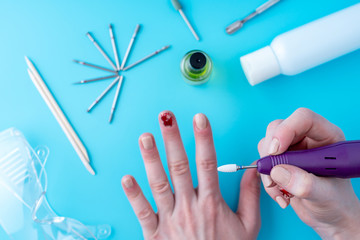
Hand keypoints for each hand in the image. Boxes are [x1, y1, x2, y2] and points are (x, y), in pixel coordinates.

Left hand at [122, 111, 260, 239]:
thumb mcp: (248, 227)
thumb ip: (250, 198)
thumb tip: (252, 172)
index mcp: (211, 203)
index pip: (208, 163)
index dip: (203, 138)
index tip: (199, 118)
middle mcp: (189, 207)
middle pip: (180, 167)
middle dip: (173, 139)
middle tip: (166, 117)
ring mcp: (170, 219)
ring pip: (159, 183)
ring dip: (151, 159)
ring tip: (145, 137)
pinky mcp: (154, 233)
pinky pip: (142, 211)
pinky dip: (133, 194)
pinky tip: (126, 177)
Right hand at [258, 108, 359, 238]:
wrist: (329, 217)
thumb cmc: (336, 203)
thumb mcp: (325, 196)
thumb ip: (305, 184)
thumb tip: (278, 172)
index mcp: (327, 137)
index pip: (303, 119)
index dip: (286, 130)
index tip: (275, 151)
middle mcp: (308, 139)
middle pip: (278, 127)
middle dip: (270, 152)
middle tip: (272, 174)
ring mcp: (292, 149)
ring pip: (267, 144)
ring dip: (267, 169)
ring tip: (279, 190)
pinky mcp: (280, 160)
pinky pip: (263, 160)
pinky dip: (265, 178)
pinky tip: (279, 193)